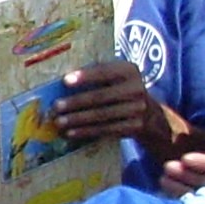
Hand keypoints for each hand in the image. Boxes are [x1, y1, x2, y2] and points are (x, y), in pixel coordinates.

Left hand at [44, 59, 159, 145]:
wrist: (149, 112)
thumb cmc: (119, 88)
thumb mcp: (115, 76)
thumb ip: (96, 74)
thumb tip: (61, 81)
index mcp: (129, 70)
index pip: (105, 72)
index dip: (85, 76)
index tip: (65, 81)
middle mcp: (136, 89)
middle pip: (101, 97)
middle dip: (76, 102)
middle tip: (56, 106)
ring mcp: (137, 109)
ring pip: (102, 115)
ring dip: (77, 119)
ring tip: (59, 122)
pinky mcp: (134, 126)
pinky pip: (106, 129)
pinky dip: (86, 132)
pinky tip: (70, 133)